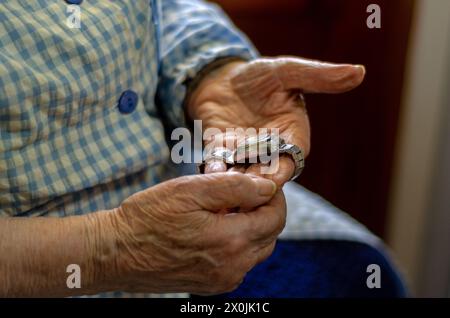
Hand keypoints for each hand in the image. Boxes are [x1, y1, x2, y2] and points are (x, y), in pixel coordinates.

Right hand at [104, 173, 283, 294]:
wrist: (116, 252)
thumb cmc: (148, 216)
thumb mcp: (191, 190)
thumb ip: (235, 187)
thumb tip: (268, 188)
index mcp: (231, 240)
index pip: (275, 218)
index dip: (274, 197)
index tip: (260, 183)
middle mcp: (232, 266)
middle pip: (270, 235)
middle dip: (264, 211)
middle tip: (243, 193)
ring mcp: (222, 279)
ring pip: (256, 250)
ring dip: (251, 228)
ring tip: (227, 209)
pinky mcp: (211, 285)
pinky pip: (239, 264)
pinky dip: (238, 244)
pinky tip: (216, 229)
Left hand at [188, 57, 365, 185]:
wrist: (223, 77)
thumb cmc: (260, 76)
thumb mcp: (288, 72)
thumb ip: (318, 77)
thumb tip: (359, 71)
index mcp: (291, 137)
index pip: (293, 158)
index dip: (284, 167)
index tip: (275, 174)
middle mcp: (269, 151)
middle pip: (268, 174)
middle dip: (259, 181)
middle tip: (249, 187)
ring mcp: (243, 154)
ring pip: (243, 175)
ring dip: (237, 181)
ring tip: (230, 185)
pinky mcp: (219, 151)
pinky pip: (218, 164)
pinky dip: (215, 169)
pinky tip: (211, 170)